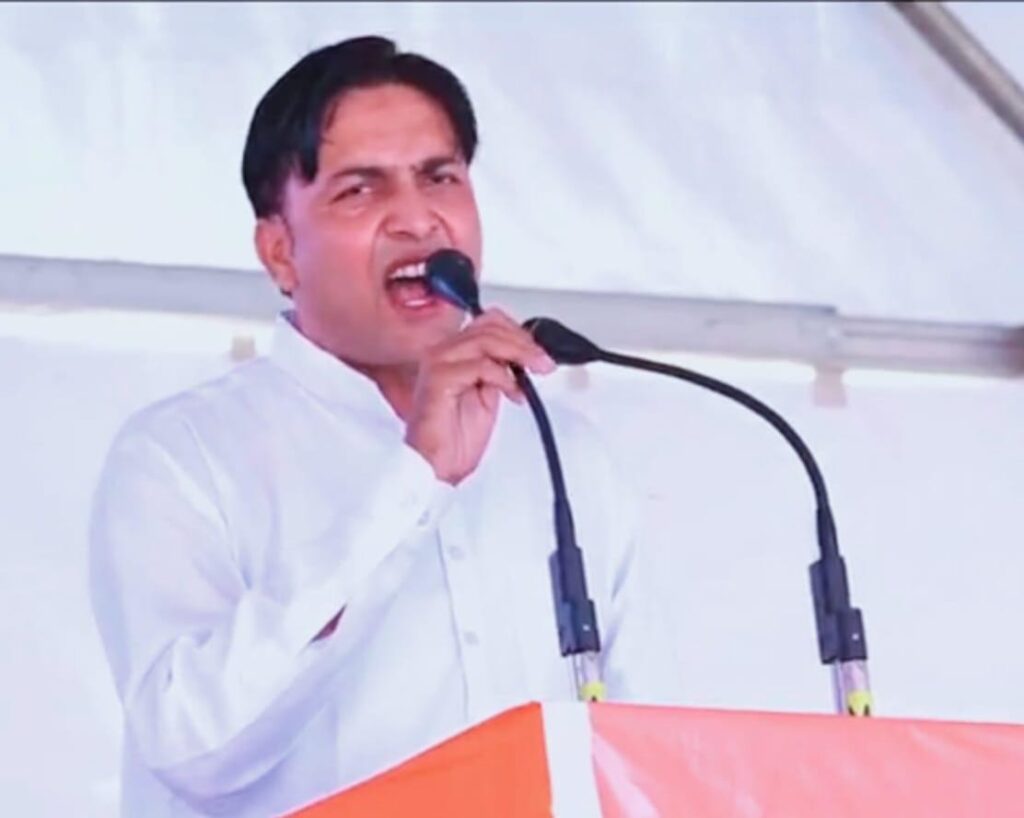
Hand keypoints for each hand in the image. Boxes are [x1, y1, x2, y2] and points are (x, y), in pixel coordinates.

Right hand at [405, 308, 555, 484]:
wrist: (437, 466)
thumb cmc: (455, 438)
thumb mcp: (489, 395)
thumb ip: (501, 370)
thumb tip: (526, 356)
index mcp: (454, 352)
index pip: (489, 322)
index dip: (519, 333)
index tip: (539, 353)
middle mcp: (442, 352)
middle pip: (490, 326)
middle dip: (524, 343)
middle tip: (544, 362)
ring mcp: (438, 363)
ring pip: (486, 340)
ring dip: (518, 353)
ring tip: (535, 371)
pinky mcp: (438, 378)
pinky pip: (479, 365)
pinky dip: (503, 376)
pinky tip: (512, 392)